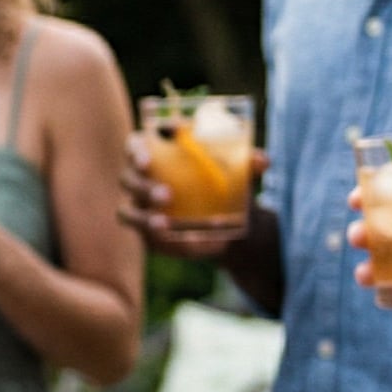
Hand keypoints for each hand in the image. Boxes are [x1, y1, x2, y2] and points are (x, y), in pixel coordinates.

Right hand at [119, 136, 267, 258]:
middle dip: (142, 187)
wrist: (226, 218)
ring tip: (165, 224)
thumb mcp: (235, 169)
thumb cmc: (222, 180)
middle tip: (166, 195)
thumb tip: (263, 161)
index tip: (148, 159)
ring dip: (145, 218)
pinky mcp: (148, 235)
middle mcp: (140, 180)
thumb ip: (247, 162)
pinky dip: (172, 244)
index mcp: (154, 153)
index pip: (135, 146)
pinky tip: (192, 244)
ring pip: (129, 213)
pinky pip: (152, 241)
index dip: (135, 151)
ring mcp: (140, 209)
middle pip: (128, 179)